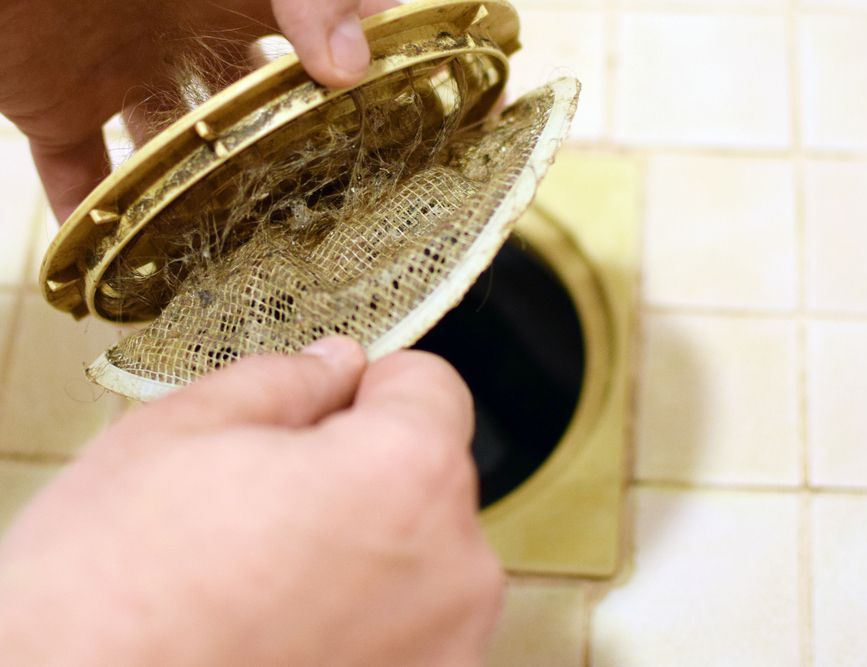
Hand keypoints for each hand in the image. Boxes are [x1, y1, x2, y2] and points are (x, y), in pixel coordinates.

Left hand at [0, 0, 395, 220]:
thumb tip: (352, 66)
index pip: (335, 26)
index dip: (381, 66)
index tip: (424, 115)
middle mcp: (194, 29)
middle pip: (264, 105)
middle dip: (301, 148)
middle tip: (346, 202)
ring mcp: (128, 68)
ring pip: (182, 153)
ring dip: (209, 200)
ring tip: (258, 255)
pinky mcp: (56, 101)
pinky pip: (81, 175)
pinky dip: (95, 222)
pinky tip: (128, 269)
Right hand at [0, 338, 503, 666]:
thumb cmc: (108, 602)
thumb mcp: (177, 436)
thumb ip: (283, 381)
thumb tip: (332, 364)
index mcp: (408, 474)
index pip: (430, 387)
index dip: (368, 387)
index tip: (324, 411)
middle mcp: (454, 568)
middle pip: (427, 477)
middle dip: (361, 474)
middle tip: (267, 505)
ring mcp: (446, 648)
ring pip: (418, 559)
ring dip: (363, 554)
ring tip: (264, 582)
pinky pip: (409, 629)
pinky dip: (363, 623)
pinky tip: (283, 634)